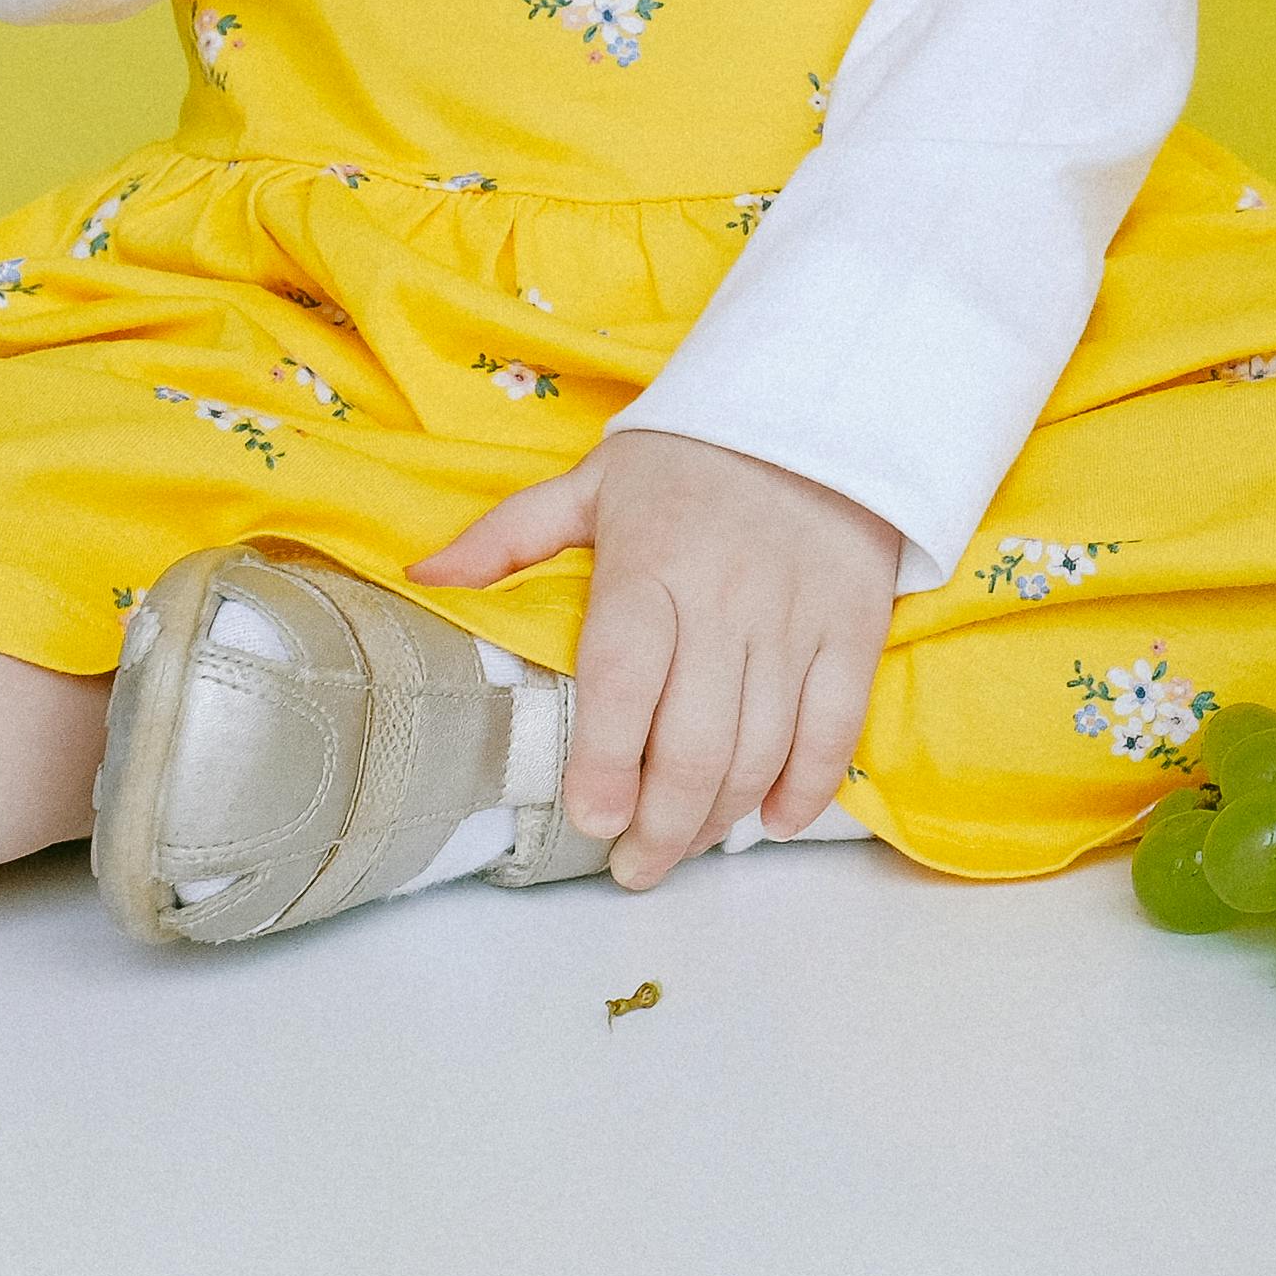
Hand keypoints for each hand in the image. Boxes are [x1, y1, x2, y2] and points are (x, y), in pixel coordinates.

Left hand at [412, 431, 894, 888]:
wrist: (819, 407)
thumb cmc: (690, 458)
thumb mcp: (592, 482)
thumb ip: (508, 537)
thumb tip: (421, 574)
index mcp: (648, 569)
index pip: (624, 684)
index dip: (607, 764)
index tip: (592, 820)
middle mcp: (723, 602)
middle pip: (696, 744)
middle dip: (662, 827)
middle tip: (634, 868)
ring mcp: (795, 621)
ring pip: (762, 749)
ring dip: (721, 819)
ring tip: (685, 845)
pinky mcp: (854, 629)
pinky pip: (835, 727)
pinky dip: (806, 787)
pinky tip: (771, 820)